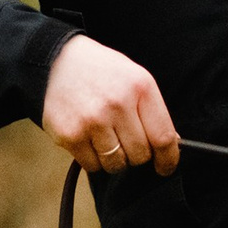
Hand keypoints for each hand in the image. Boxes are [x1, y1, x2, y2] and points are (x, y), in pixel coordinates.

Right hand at [42, 34, 178, 175]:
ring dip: (114, 159)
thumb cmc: (102, 72)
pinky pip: (92, 165)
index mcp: (140, 87)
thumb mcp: (135, 78)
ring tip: (106, 137)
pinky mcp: (69, 134)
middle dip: (136, 154)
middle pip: (140, 155)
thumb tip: (170, 145)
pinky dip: (93, 159)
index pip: (163, 137)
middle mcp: (117, 103)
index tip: (165, 167)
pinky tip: (89, 138)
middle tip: (125, 140)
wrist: (57, 61)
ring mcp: (92, 120)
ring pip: (116, 164)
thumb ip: (153, 111)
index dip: (168, 159)